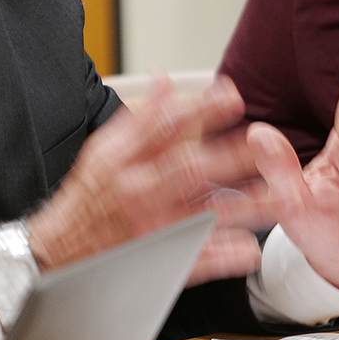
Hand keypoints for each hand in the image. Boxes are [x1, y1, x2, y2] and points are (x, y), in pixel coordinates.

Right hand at [27, 77, 273, 279]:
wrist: (60, 253)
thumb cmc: (87, 198)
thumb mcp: (104, 149)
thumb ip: (140, 116)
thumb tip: (165, 79)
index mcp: (127, 162)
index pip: (163, 128)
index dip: (199, 110)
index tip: (231, 96)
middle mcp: (142, 192)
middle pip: (190, 170)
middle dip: (230, 156)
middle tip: (265, 145)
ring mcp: (155, 229)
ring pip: (203, 215)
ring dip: (242, 207)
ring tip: (278, 197)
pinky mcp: (163, 259)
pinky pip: (197, 260)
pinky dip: (224, 256)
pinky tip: (249, 250)